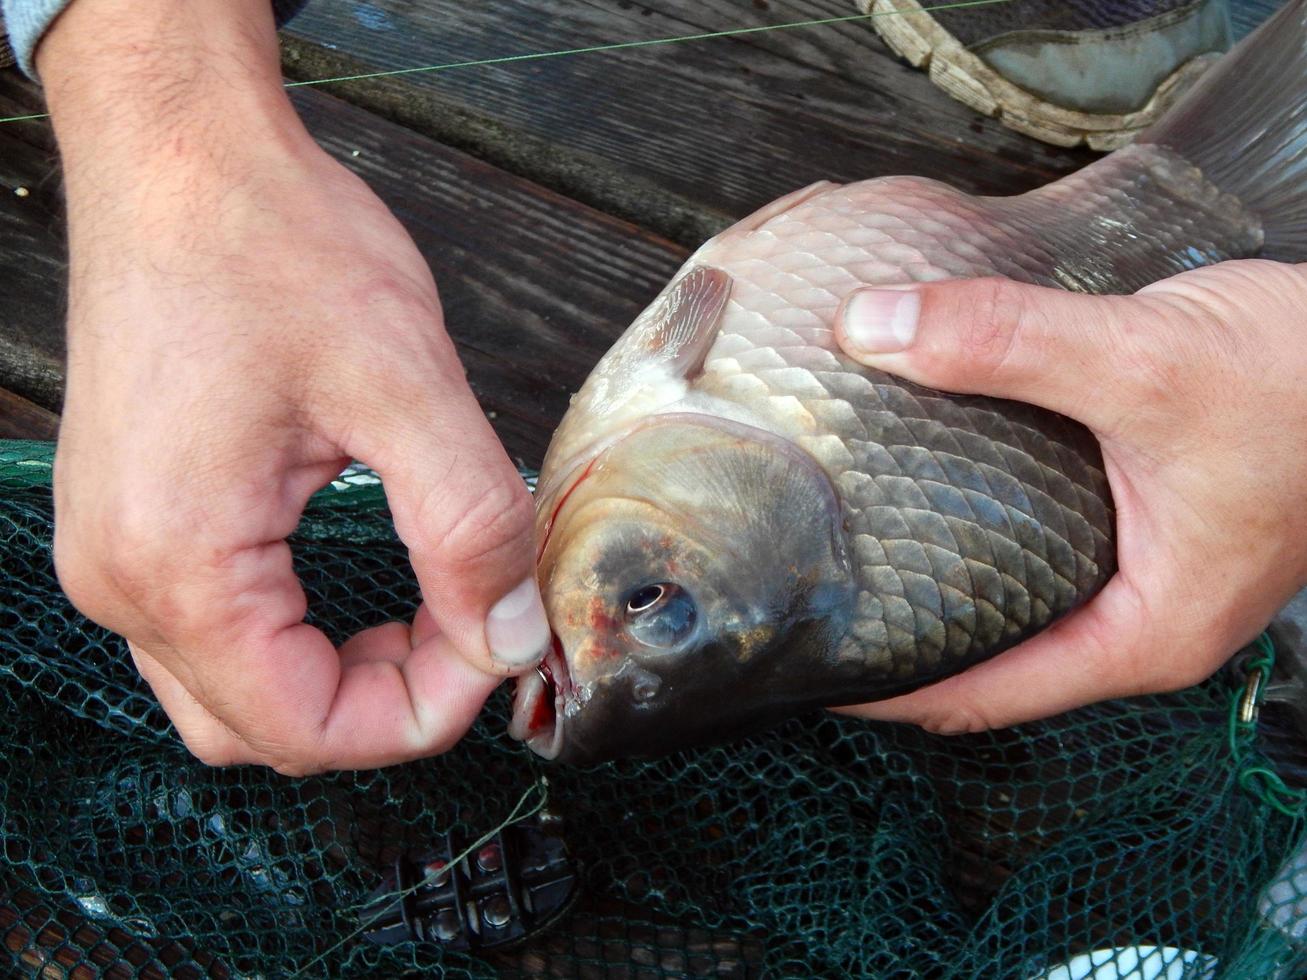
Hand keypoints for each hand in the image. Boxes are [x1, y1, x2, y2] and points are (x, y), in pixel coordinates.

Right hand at [42, 0, 548, 773]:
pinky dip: (300, 639)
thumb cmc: (273, 246)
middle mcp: (122, 582)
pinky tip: (367, 588)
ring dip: (343, 676)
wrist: (181, 157)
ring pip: (238, 693)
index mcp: (179, 566)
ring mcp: (115, 554)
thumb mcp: (405, 385)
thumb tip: (512, 635)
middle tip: (473, 627)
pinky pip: (215, 634)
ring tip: (432, 608)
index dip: (424, 713)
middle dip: (385, 703)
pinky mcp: (134, 523)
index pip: (308, 729)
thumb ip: (469, 527)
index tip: (502, 643)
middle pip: (267, 730)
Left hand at [831, 260, 1306, 732]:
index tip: (805, 668)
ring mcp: (1144, 573)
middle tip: (811, 590)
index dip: (885, 692)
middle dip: (900, 627)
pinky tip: (932, 470)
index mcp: (1144, 636)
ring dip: (939, 565)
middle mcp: (1139, 619)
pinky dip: (983, 515)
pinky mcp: (1144, 520)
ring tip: (847, 533)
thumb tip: (873, 329)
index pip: (980, 698)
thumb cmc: (1306, 380)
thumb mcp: (1143, 363)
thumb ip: (1007, 343)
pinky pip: (1040, 536)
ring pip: (1014, 592)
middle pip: (989, 651)